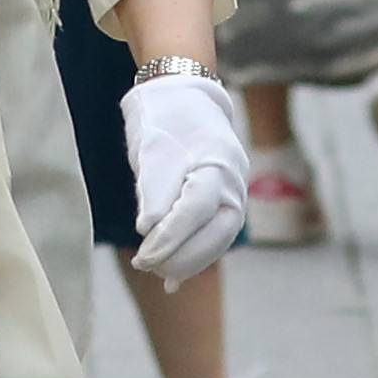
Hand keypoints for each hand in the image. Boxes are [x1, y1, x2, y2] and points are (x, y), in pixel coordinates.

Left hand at [120, 72, 250, 285]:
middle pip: (216, 235)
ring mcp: (234, 194)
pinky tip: (172, 279)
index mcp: (219, 164)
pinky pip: (214, 237)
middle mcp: (234, 183)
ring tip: (155, 271)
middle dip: (180, 258)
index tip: (142, 257)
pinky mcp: (225, 204)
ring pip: (218, 241)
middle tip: (144, 265)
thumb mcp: (152, 149)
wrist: (184, 98)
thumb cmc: (165, 120)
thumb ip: (153, 190)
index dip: (169, 238)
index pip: (196, 211)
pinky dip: (194, 257)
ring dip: (187, 261)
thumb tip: (148, 230)